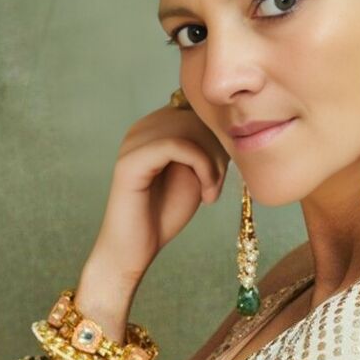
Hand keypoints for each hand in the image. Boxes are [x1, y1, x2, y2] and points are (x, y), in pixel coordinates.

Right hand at [86, 102, 230, 284]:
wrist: (136, 248)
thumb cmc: (165, 212)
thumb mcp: (196, 172)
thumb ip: (206, 145)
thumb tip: (228, 124)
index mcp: (155, 127)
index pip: (197, 111)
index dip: (218, 138)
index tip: (222, 173)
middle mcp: (141, 128)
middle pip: (196, 116)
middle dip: (218, 150)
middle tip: (218, 185)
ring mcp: (133, 141)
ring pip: (189, 128)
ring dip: (213, 162)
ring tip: (211, 192)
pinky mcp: (131, 160)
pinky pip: (177, 145)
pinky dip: (202, 168)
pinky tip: (207, 194)